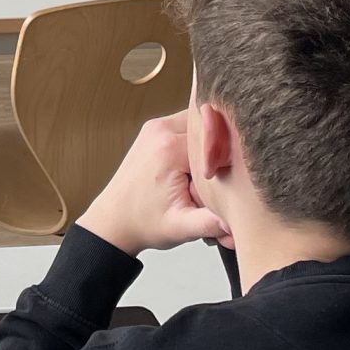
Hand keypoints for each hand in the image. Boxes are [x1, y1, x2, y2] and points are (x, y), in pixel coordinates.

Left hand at [75, 112, 226, 256]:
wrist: (114, 221)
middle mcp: (161, 130)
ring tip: (208, 171)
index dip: (230, 155)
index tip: (231, 177)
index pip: (217, 136)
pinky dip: (197, 142)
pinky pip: (188, 125)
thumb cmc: (143, 223)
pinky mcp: (155, 131)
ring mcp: (156, 127)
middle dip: (221, 146)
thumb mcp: (180, 228)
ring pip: (200, 121)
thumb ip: (210, 223)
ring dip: (209, 142)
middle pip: (210, 123)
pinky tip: (196, 165)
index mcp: (170, 148)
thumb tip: (235, 222)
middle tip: (221, 174)